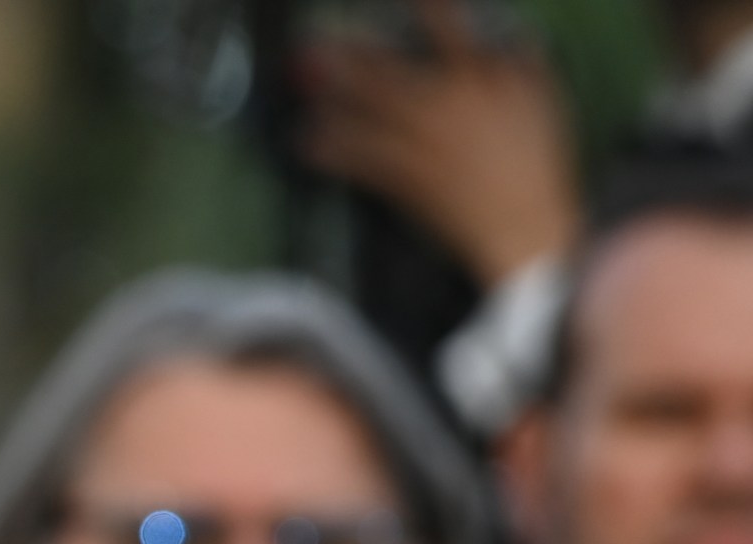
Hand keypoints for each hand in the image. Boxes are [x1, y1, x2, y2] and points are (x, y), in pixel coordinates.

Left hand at [297, 0, 581, 286]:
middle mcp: (448, 105)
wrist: (526, 223)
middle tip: (314, 45)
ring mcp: (424, 142)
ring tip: (301, 81)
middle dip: (352, 56)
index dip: (428, 9)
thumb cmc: (540, 163)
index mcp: (484, 81)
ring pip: (370, 112)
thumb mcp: (542, 103)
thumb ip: (522, 65)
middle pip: (390, 73)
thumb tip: (512, 38)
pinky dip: (333, 149)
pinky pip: (362, 159)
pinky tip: (307, 141)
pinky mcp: (408, 177)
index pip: (450, 33)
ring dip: (333, 95)